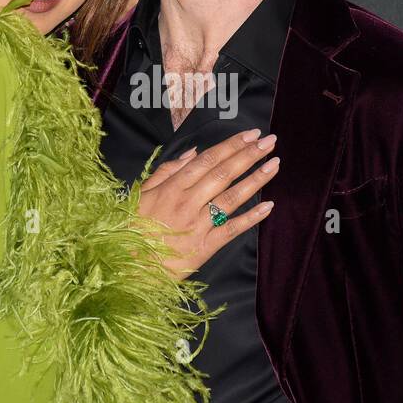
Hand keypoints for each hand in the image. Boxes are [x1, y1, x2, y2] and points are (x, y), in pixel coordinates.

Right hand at [135, 128, 279, 280]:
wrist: (127, 267)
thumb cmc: (132, 228)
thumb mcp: (141, 194)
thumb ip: (166, 171)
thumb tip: (192, 153)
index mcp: (172, 187)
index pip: (208, 160)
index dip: (232, 145)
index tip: (251, 134)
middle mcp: (188, 202)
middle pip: (224, 174)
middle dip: (249, 155)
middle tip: (269, 141)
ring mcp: (198, 225)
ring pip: (232, 198)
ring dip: (256, 180)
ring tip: (274, 164)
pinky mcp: (204, 247)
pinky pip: (232, 229)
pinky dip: (251, 218)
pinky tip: (268, 206)